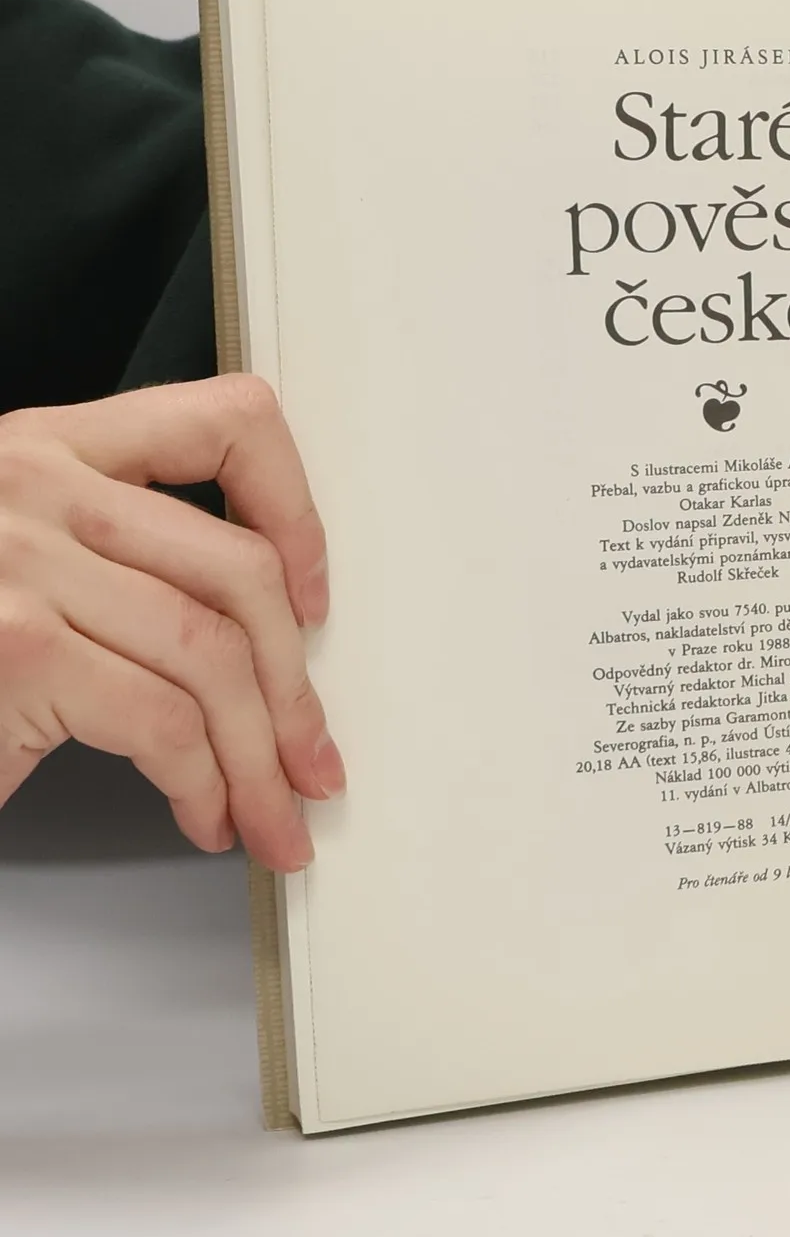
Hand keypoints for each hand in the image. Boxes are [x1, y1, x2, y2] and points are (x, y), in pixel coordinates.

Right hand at [0, 375, 340, 871]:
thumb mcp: (16, 556)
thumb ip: (119, 559)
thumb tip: (262, 642)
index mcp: (48, 448)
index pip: (223, 422)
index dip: (296, 510)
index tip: (313, 596)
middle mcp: (36, 486)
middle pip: (240, 574)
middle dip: (295, 689)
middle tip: (310, 761)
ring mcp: (22, 565)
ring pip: (215, 658)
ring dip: (260, 758)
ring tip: (271, 814)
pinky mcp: (18, 651)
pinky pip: (165, 723)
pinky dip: (203, 784)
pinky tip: (203, 814)